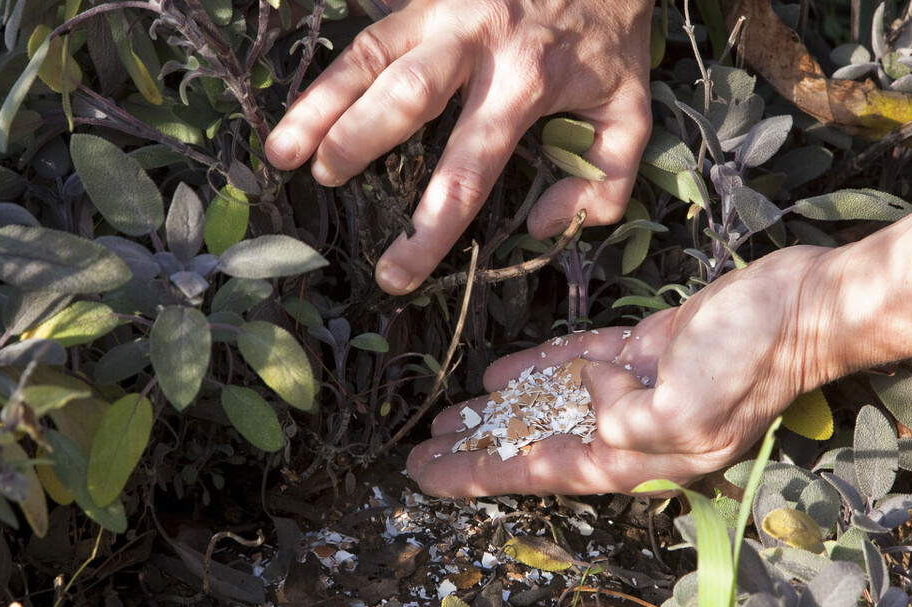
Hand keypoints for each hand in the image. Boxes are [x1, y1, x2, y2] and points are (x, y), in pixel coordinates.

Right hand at [265, 0, 655, 294]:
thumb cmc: (610, 40)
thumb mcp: (631, 113)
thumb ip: (606, 180)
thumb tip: (542, 223)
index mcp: (528, 84)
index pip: (468, 171)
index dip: (428, 230)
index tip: (394, 274)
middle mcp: (479, 44)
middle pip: (405, 99)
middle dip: (357, 143)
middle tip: (324, 183)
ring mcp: (445, 12)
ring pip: (371, 58)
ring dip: (320, 104)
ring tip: (280, 151)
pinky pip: (370, 36)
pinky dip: (332, 73)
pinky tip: (302, 108)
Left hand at [406, 246, 832, 495]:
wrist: (808, 308)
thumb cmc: (753, 362)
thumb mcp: (687, 408)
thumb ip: (625, 420)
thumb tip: (591, 399)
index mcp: (640, 457)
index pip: (541, 472)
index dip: (480, 474)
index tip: (426, 476)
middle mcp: (633, 432)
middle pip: (538, 444)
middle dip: (480, 449)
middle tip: (424, 449)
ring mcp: (638, 390)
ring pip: (552, 406)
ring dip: (503, 411)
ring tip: (452, 416)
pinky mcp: (646, 351)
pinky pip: (580, 364)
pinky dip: (542, 368)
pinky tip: (503, 374)